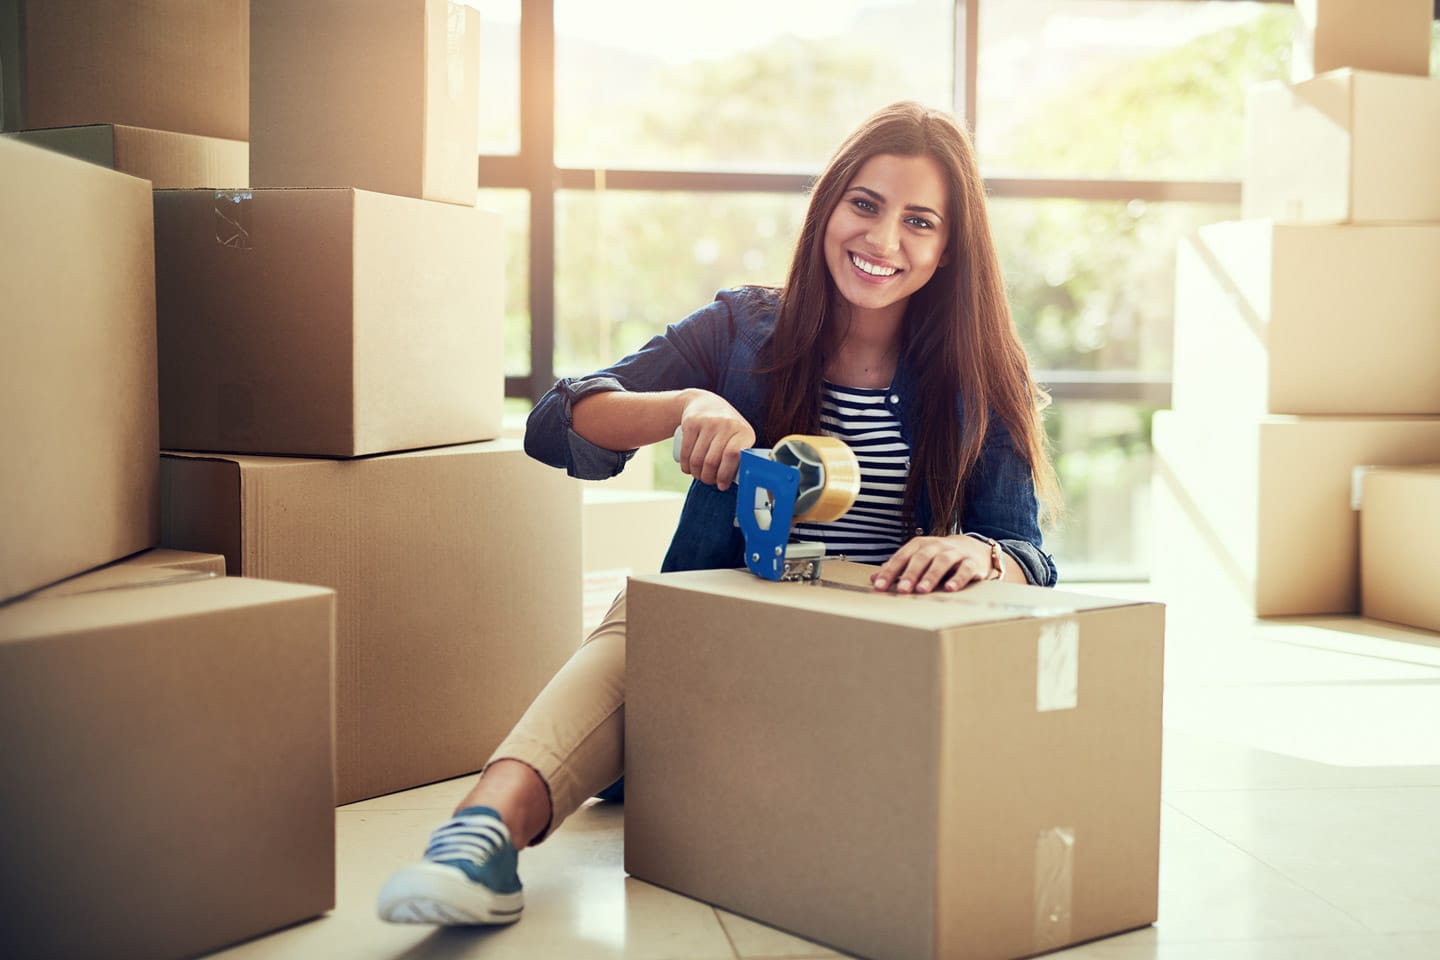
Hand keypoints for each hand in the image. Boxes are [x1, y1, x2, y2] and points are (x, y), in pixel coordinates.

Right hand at [676, 390, 755, 490]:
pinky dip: (685, 466)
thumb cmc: (725, 428)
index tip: (721, 485)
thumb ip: (741, 456)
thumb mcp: (738, 437)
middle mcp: (727, 424)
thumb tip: (741, 482)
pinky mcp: (691, 422)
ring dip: (696, 474)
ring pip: (698, 459)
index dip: (725, 474)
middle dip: (708, 477)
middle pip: (713, 461)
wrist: (705, 403)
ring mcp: (708, 422)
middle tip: (708, 480)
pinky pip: (686, 452)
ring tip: (698, 475)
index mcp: (744, 432)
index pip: (733, 455)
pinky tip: (688, 469)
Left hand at [871, 535, 992, 593]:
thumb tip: (874, 579)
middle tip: (901, 590)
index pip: (902, 556)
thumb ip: (898, 568)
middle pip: (921, 557)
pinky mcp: (972, 563)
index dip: (890, 571)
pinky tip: (950, 589)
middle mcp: (937, 546)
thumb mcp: (918, 558)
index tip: (880, 586)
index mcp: (921, 545)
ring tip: (922, 590)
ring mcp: (955, 553)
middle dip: (910, 574)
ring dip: (931, 575)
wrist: (974, 549)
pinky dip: (958, 579)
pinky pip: (965, 569)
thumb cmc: (940, 556)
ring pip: (942, 561)